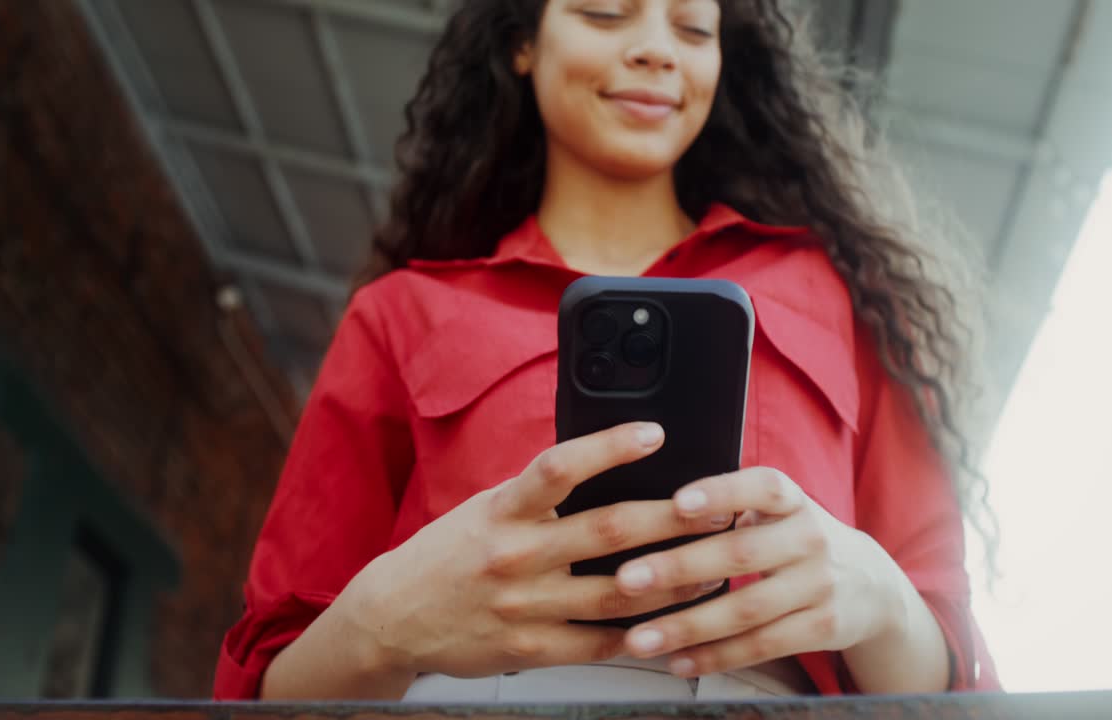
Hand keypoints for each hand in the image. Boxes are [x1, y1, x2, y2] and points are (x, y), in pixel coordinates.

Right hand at [338, 422, 732, 678]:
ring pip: (617, 594)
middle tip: (718, 506)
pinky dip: (641, 632)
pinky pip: (599, 642)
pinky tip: (674, 620)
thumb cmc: (450, 553)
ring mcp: (524, 606)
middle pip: (608, 530)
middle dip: (672, 518)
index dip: (610, 447)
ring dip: (674, 580)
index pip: (560, 467)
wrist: (393, 617)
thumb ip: (540, 493)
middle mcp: (514, 555)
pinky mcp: (530, 649)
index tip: (655, 432)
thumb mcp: (488, 508)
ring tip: (714, 566)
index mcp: (503, 510)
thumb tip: (607, 464)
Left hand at [611, 467, 907, 676]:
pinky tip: (677, 661)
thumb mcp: (780, 511)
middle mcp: (810, 538)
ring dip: (687, 626)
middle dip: (679, 567)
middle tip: (627, 578)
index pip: (762, 487)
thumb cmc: (796, 540)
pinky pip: (761, 645)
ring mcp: (819, 585)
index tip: (677, 502)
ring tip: (638, 639)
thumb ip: (732, 506)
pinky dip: (715, 656)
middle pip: (741, 553)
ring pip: (746, 609)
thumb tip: (655, 510)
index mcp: (794, 501)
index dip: (721, 492)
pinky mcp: (822, 628)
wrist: (872, 585)